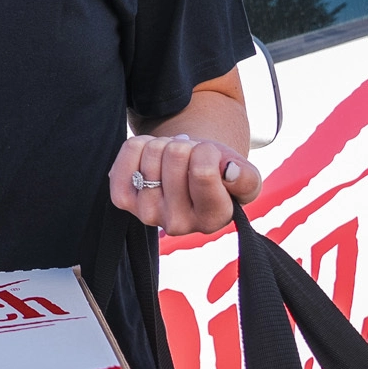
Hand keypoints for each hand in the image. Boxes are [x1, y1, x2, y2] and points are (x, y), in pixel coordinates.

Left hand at [109, 134, 261, 236]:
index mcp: (212, 219)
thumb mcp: (244, 175)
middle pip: (176, 155)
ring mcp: (147, 213)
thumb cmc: (220, 174)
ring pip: (153, 151)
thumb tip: (229, 172)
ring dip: (166, 144)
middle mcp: (177, 225)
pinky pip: (130, 150)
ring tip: (175, 158)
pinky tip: (153, 158)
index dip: (207, 151)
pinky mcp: (123, 199)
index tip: (211, 156)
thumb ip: (246, 178)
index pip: (203, 171)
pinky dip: (142, 143)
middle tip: (191, 157)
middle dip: (186, 146)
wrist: (191, 174)